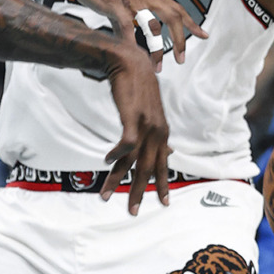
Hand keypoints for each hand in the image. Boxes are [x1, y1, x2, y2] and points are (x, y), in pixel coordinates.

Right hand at [66, 0, 206, 70]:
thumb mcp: (123, 0)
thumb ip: (132, 16)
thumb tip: (137, 34)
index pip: (176, 7)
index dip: (191, 22)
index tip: (204, 35)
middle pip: (171, 16)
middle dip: (180, 39)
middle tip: (181, 59)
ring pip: (152, 25)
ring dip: (156, 48)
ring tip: (157, 66)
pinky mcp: (113, 3)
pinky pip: (126, 25)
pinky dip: (131, 41)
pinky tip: (133, 54)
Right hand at [100, 44, 170, 214]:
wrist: (130, 61)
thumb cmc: (138, 85)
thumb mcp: (152, 111)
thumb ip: (156, 131)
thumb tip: (167, 149)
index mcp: (163, 131)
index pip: (164, 164)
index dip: (163, 184)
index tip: (163, 202)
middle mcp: (158, 131)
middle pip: (149, 168)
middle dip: (140, 192)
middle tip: (133, 211)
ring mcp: (146, 124)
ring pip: (133, 161)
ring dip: (118, 179)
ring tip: (106, 193)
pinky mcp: (133, 117)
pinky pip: (125, 144)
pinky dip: (116, 155)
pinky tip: (106, 160)